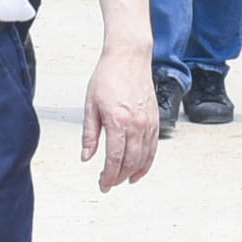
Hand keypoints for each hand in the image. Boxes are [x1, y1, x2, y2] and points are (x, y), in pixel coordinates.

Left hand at [81, 49, 160, 189]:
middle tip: (108, 184)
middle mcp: (136, 125)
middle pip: (130, 162)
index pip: (114, 159)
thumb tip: (86, 157)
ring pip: (144, 158)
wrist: (129, 57)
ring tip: (122, 180)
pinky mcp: (155, 119)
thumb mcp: (91, 105)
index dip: (108, 176)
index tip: (102, 184)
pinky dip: (147, 162)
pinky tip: (139, 169)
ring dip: (133, 173)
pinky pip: (153, 148)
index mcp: (118, 122)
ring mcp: (148, 123)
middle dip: (119, 178)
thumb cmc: (107, 77)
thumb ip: (89, 134)